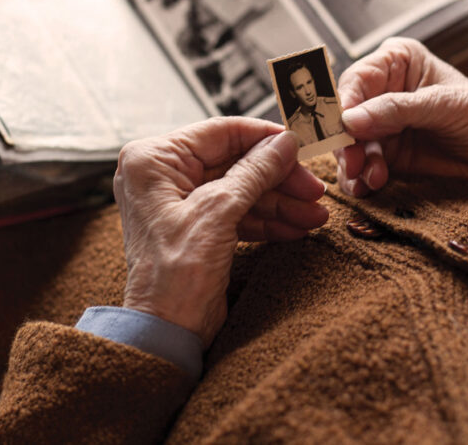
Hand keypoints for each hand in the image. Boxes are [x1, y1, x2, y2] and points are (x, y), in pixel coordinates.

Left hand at [114, 118, 326, 347]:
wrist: (165, 333)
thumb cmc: (173, 275)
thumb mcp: (218, 212)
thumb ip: (255, 172)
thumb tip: (285, 143)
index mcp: (153, 159)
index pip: (220, 132)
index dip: (265, 138)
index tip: (300, 145)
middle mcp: (161, 175)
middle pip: (235, 161)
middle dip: (278, 179)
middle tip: (313, 190)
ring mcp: (178, 202)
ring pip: (240, 189)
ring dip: (279, 202)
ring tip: (314, 214)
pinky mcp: (194, 227)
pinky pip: (236, 212)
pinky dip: (266, 220)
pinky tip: (295, 227)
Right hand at [335, 37, 467, 195]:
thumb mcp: (444, 106)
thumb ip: (397, 110)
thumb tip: (350, 120)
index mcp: (396, 62)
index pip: (357, 80)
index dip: (343, 104)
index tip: (342, 128)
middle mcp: (382, 91)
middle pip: (345, 115)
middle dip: (346, 141)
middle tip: (353, 163)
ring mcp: (382, 126)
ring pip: (349, 145)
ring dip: (354, 164)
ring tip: (371, 178)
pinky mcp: (387, 156)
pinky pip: (361, 168)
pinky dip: (360, 179)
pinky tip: (369, 187)